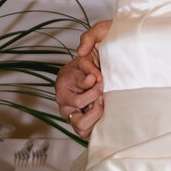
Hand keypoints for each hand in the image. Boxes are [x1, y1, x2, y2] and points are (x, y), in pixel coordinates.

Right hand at [55, 21, 110, 136]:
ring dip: (94, 113)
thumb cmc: (99, 56)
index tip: (98, 77)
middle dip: (93, 96)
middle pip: (75, 104)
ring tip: (102, 102)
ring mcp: (71, 113)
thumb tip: (82, 52)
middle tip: (102, 90)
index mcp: (64, 80)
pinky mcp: (82, 125)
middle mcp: (63, 99)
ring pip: (79, 124)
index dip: (89, 82)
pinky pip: (85, 132)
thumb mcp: (97, 38)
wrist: (107, 70)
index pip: (74, 81)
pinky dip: (95, 124)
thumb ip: (89, 38)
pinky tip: (103, 113)